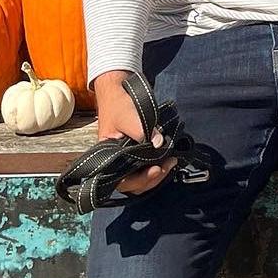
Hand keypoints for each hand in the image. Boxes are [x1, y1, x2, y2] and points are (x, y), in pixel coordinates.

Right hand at [93, 69, 175, 195]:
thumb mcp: (129, 117)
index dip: (140, 180)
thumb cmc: (118, 105)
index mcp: (107, 159)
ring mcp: (125, 159)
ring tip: (170, 162)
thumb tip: (159, 144)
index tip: (156, 169)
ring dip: (156, 174)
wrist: (117, 93)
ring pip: (140, 179)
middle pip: (134, 184)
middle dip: (152, 179)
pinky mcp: (134, 154)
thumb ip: (143, 131)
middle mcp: (115, 163)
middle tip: (169, 164)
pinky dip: (156, 166)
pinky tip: (166, 159)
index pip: (122, 181)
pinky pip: (144, 167)